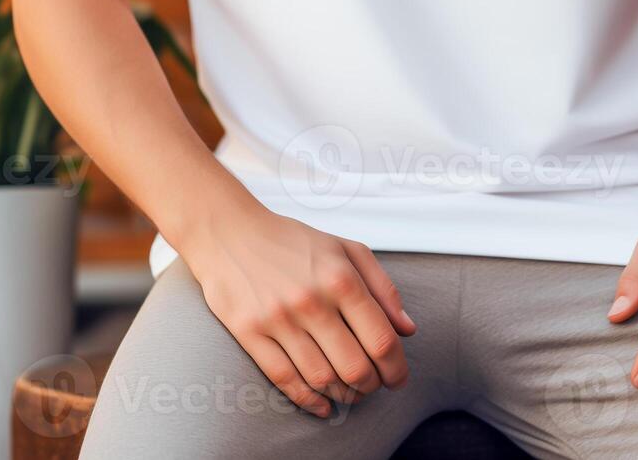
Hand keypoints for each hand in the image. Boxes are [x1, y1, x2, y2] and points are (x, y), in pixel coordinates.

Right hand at [180, 207, 415, 417]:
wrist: (230, 232)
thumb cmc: (292, 242)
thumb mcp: (346, 250)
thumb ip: (383, 288)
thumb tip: (408, 330)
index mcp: (340, 279)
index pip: (381, 339)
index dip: (396, 368)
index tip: (397, 378)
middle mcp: (311, 300)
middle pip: (354, 367)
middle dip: (371, 386)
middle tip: (373, 386)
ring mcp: (278, 318)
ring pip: (322, 378)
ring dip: (343, 396)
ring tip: (350, 394)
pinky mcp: (249, 332)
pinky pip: (284, 379)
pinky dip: (309, 401)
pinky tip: (322, 405)